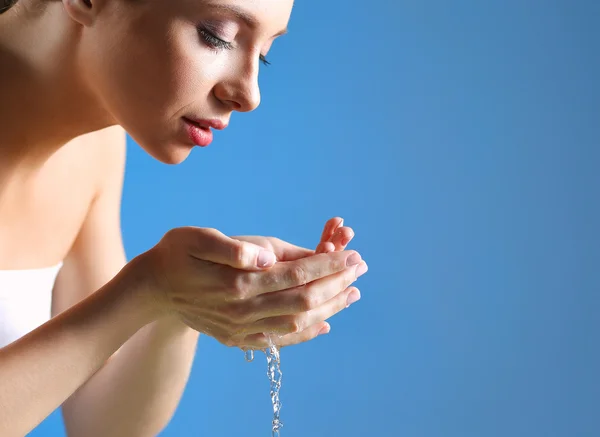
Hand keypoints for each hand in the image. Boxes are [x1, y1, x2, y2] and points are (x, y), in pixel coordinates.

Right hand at [138, 226, 363, 348]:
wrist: (152, 289)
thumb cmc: (176, 254)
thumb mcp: (198, 240)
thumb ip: (233, 249)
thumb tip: (265, 258)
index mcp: (237, 282)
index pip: (295, 274)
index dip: (326, 264)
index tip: (351, 254)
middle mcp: (242, 310)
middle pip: (302, 301)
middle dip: (336, 283)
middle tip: (360, 269)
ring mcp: (240, 328)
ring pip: (296, 322)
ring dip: (328, 308)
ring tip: (352, 293)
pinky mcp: (237, 337)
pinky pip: (279, 340)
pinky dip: (305, 334)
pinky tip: (324, 325)